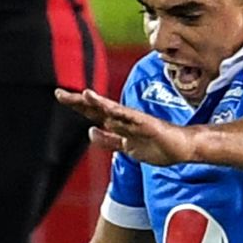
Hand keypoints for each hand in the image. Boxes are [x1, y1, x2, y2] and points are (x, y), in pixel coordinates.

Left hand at [55, 88, 198, 165]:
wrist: (183, 148)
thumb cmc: (157, 146)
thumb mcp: (126, 147)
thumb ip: (109, 140)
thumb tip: (91, 132)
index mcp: (118, 124)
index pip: (93, 112)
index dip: (77, 104)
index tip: (60, 94)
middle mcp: (124, 118)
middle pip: (97, 108)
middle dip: (78, 102)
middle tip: (59, 94)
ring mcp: (135, 120)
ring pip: (113, 111)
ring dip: (98, 104)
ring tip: (83, 95)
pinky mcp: (147, 125)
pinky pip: (131, 119)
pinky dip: (119, 112)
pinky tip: (109, 108)